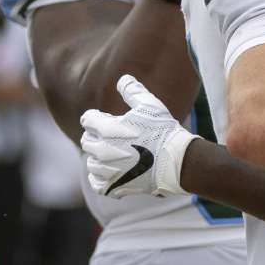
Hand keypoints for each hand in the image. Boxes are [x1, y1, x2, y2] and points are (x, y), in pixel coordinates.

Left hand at [80, 75, 198, 197]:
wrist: (177, 161)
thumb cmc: (164, 131)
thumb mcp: (151, 105)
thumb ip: (133, 91)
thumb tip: (123, 78)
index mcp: (107, 129)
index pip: (87, 119)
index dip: (97, 117)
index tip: (107, 118)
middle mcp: (102, 150)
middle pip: (86, 141)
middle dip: (97, 136)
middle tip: (113, 136)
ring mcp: (106, 170)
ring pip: (91, 162)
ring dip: (99, 157)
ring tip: (115, 154)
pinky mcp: (113, 186)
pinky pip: (96, 183)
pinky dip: (100, 178)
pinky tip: (110, 172)